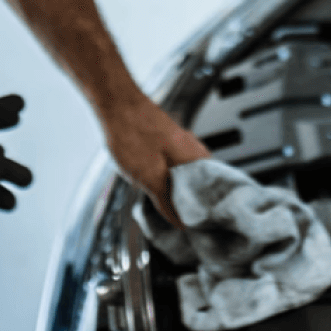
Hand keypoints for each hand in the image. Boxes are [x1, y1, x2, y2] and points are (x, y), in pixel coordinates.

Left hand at [102, 92, 208, 227]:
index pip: (216, 195)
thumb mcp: (149, 178)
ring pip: (187, 177)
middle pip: (202, 187)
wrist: (114, 100)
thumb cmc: (131, 132)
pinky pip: (174, 167)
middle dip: (194, 207)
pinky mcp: (165, 140)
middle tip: (187, 225)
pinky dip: (169, 181)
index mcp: (198, 160)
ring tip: (172, 211)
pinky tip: (158, 188)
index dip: (210, 215)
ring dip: (180, 194)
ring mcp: (181, 143)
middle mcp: (194, 151)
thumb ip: (167, 203)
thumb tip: (181, 223)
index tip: (205, 230)